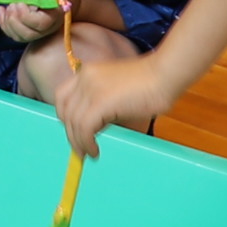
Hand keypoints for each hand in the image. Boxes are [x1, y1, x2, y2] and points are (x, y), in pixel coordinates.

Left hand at [0, 0, 72, 46]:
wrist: (64, 0)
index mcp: (56, 15)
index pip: (41, 23)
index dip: (27, 15)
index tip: (20, 2)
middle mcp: (47, 28)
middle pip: (28, 33)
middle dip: (15, 19)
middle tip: (12, 4)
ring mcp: (37, 32)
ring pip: (19, 36)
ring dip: (8, 22)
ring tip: (8, 6)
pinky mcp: (28, 32)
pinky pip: (13, 35)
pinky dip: (3, 24)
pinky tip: (2, 9)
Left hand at [53, 48, 183, 156]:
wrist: (164, 76)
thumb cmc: (148, 84)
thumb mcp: (116, 91)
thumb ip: (102, 103)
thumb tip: (93, 127)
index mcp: (87, 72)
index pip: (62, 97)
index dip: (65, 117)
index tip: (73, 131)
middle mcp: (84, 78)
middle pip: (65, 111)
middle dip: (70, 133)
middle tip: (79, 149)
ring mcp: (91, 89)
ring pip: (74, 122)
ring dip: (79, 142)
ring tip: (88, 154)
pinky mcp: (100, 102)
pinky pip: (85, 128)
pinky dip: (86, 143)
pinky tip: (94, 151)